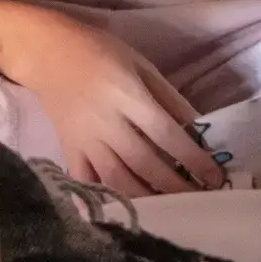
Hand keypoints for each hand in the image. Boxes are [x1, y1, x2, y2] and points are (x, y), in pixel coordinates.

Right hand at [0, 0, 223, 195]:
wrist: (45, 52)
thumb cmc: (99, 52)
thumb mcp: (140, 63)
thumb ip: (169, 96)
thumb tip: (198, 127)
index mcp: (128, 96)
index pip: (166, 134)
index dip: (193, 158)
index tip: (215, 177)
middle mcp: (107, 122)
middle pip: (145, 162)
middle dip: (175, 185)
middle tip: (200, 200)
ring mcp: (85, 138)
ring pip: (116, 178)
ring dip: (146, 197)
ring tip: (170, 209)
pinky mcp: (68, 147)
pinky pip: (85, 179)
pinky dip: (101, 197)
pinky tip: (122, 210)